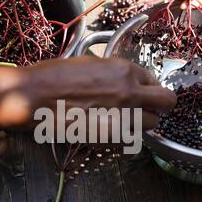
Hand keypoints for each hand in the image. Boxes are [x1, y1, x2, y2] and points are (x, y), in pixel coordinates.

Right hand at [19, 57, 175, 130]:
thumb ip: (116, 73)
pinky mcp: (111, 136)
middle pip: (166, 103)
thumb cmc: (56, 76)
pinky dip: (126, 135)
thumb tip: (127, 82)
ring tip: (125, 120)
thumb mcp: (91, 63)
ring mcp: (122, 116)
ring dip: (143, 122)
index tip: (142, 93)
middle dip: (161, 106)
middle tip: (151, 109)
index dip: (149, 88)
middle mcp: (130, 92)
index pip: (155, 81)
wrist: (35, 96)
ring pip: (152, 124)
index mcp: (124, 70)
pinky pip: (131, 138)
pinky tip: (110, 129)